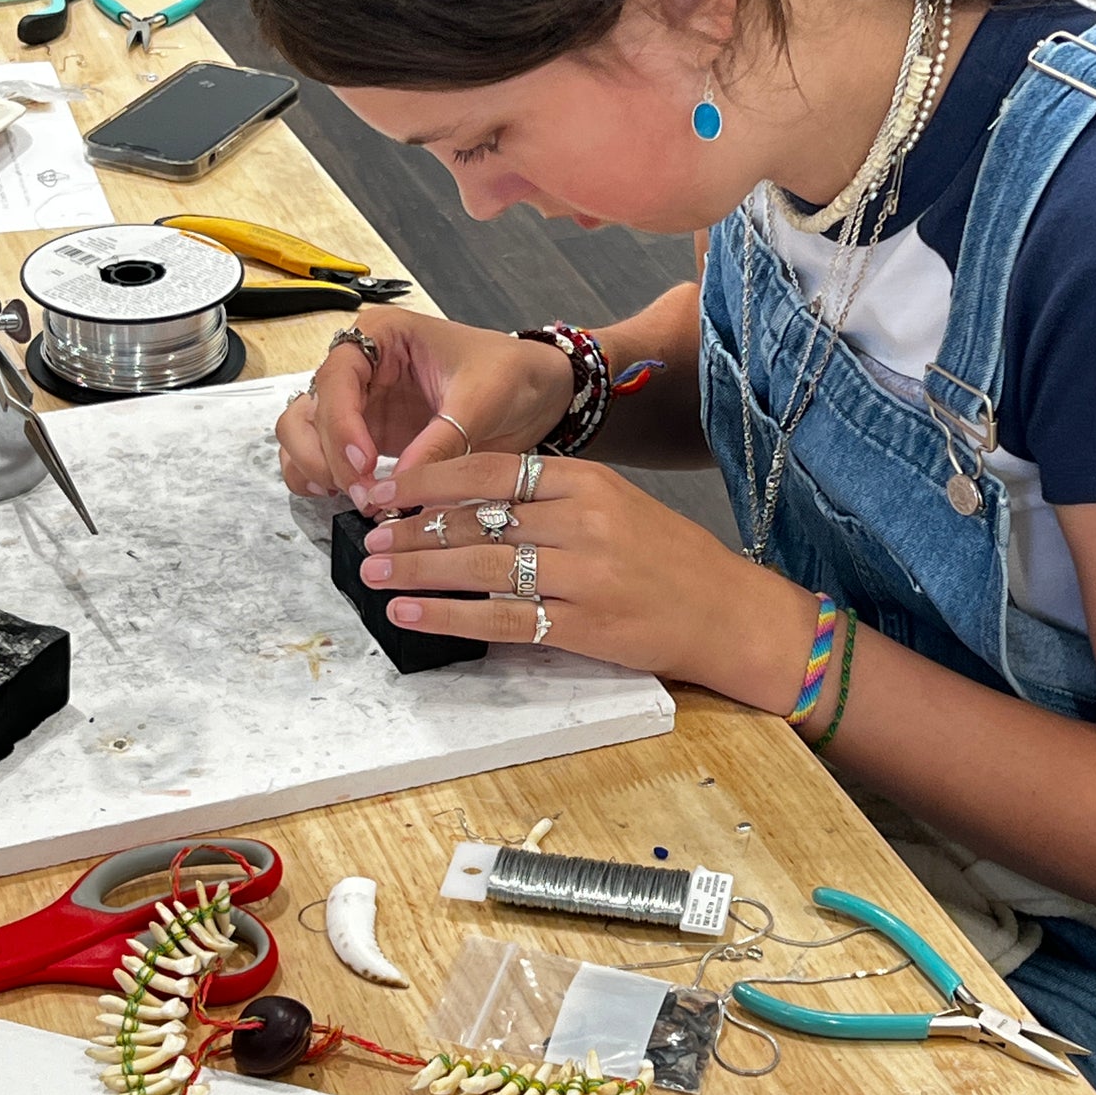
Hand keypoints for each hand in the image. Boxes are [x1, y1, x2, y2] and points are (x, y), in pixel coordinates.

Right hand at [276, 309, 573, 495]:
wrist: (536, 391)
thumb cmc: (511, 374)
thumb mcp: (483, 400)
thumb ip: (441, 440)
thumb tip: (399, 488)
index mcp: (382, 336)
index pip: (337, 377)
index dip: (341, 424)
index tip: (363, 463)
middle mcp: (359, 367)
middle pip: (307, 410)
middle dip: (325, 455)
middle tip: (363, 494)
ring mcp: (359, 405)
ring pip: (302, 435)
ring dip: (315, 469)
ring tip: (357, 498)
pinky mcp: (365, 437)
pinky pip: (320, 458)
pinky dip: (320, 479)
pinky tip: (347, 498)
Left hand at [352, 451, 819, 711]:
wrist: (729, 613)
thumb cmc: (669, 560)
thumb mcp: (615, 506)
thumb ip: (550, 501)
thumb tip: (468, 505)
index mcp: (588, 482)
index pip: (492, 469)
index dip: (430, 478)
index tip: (386, 487)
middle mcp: (583, 522)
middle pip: (477, 519)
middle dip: (412, 527)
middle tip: (366, 533)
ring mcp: (583, 575)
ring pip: (480, 566)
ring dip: (418, 568)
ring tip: (375, 570)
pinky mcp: (582, 625)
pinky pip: (500, 619)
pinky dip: (448, 615)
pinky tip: (410, 612)